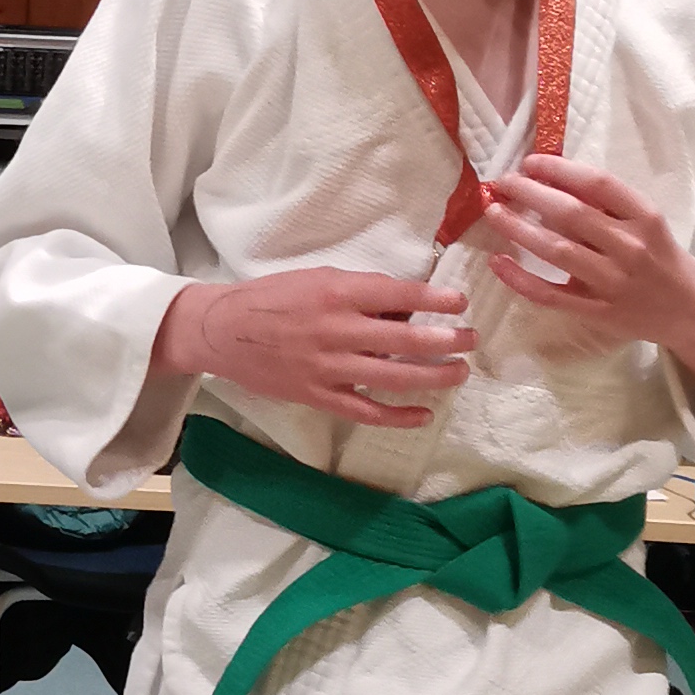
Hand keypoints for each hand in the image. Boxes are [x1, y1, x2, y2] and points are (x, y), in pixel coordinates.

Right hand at [156, 269, 475, 428]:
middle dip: (447, 340)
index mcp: (337, 293)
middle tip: (471, 338)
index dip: (435, 299)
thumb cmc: (273, 298)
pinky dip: (397, 416)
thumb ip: (360, 291)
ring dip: (433, 376)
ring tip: (459, 372)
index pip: (399, 294)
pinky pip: (365, 411)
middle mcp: (336, 330)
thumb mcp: (318, 278)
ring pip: (393, 377)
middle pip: (406, 340)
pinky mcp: (317, 395)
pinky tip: (423, 414)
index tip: (460, 302)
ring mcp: (328, 367)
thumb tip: (404, 306)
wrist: (222, 330)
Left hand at [483, 158, 694, 355]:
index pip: (598, 184)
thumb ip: (607, 205)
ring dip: (518, 229)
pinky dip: (520, 279)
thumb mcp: (646, 223)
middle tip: (503, 182)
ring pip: (556, 251)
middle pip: (571, 214)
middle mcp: (630, 247)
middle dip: (530, 193)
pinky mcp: (596, 311)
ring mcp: (613, 282)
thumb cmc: (660, 256)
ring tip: (493, 212)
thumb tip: (552, 179)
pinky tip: (498, 262)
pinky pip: (550, 294)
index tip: (530, 162)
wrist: (690, 309)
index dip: (559, 169)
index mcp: (645, 218)